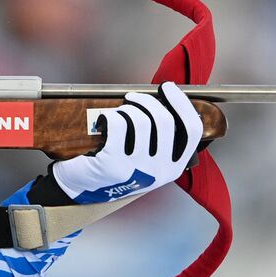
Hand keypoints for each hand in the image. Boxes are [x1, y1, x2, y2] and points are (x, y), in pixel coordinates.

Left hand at [51, 81, 199, 203]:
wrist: (84, 189)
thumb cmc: (117, 169)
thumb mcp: (149, 161)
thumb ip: (162, 139)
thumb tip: (164, 101)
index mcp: (173, 168)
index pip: (191, 130)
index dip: (182, 103)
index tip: (168, 88)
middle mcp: (159, 170)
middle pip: (164, 120)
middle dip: (147, 101)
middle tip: (133, 98)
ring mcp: (136, 168)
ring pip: (141, 120)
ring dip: (127, 109)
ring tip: (119, 114)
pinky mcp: (113, 163)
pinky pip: (118, 123)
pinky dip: (111, 115)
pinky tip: (106, 121)